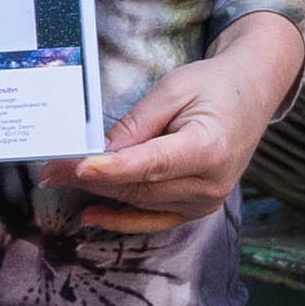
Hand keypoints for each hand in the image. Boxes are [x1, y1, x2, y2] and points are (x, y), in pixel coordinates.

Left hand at [49, 13, 304, 228]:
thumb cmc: (214, 85)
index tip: (76, 166)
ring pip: (140, 204)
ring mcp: (206, 201)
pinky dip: (121, 219)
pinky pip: (154, 220)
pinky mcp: (198, 208)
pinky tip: (91, 215)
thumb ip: (136, 125)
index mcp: (208, 149)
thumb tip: (98, 152)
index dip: (111, 169)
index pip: (150, 165)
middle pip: (139, 188)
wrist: (253, 92)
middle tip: (51, 168)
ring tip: (60, 180)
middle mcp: (210, 184)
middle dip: (90, 178)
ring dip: (99, 193)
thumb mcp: (173, 90)